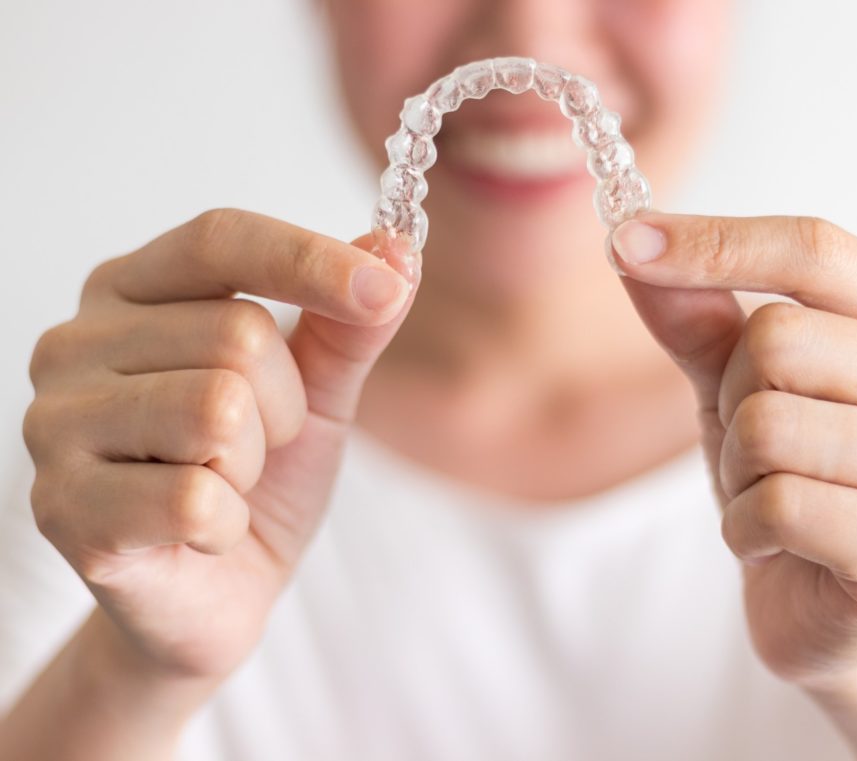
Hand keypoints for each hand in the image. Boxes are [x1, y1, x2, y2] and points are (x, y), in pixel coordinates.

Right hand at [22, 209, 415, 681]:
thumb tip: (398, 249)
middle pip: (236, 335)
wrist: (217, 592)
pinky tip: (200, 533)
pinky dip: (227, 524)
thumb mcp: (317, 391)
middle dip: (284, 407)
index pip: (220, 240)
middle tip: (258, 446)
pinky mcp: (62, 509)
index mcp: (133, 291)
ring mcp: (56, 425)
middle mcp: (75, 343)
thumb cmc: (260, 478)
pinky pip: (194, 497)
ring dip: (253, 463)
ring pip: (216, 410)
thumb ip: (350, 323)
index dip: (308, 260)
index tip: (387, 287)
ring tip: (225, 482)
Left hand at [613, 213, 856, 685]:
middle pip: (779, 338)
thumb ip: (697, 314)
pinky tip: (775, 543)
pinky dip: (744, 527)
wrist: (826, 599)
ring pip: (769, 425)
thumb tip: (630, 237)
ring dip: (736, 470)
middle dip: (731, 398)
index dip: (713, 242)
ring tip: (768, 495)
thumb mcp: (738, 382)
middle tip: (755, 447)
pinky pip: (779, 506)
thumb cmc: (795, 474)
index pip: (816, 251)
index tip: (624, 240)